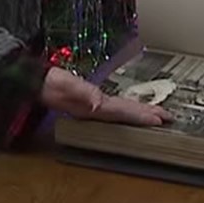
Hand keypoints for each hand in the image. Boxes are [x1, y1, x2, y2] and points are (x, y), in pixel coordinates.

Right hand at [40, 66, 171, 126]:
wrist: (34, 83)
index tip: (160, 119)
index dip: (142, 117)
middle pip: (127, 116)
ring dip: (140, 115)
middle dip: (147, 118)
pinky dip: (128, 109)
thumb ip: (80, 92)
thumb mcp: (64, 85)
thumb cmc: (49, 83)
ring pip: (122, 114)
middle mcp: (95, 111)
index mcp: (93, 108)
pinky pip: (116, 108)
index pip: (124, 113)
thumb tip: (96, 102)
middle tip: (168, 118)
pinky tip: (131, 109)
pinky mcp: (90, 103)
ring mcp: (93, 109)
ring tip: (156, 116)